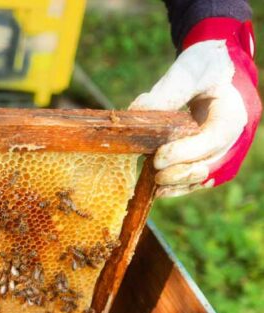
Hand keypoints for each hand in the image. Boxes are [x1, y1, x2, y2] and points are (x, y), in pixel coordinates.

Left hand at [130, 18, 260, 197]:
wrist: (218, 67)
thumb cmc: (206, 65)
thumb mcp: (189, 70)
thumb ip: (166, 91)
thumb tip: (136, 112)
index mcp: (234, 113)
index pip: (213, 139)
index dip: (186, 152)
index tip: (159, 157)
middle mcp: (235, 136)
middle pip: (211, 164)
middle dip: (181, 173)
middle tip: (155, 173)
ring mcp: (225, 149)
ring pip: (204, 176)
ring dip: (179, 183)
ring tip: (153, 183)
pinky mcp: (211, 156)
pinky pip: (197, 177)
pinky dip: (179, 185)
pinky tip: (158, 189)